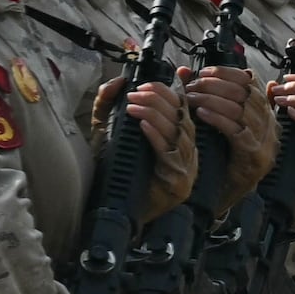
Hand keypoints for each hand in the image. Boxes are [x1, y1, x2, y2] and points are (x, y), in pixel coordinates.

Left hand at [118, 81, 200, 199]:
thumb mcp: (109, 132)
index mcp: (177, 137)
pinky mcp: (178, 182)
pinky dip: (157, 136)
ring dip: (156, 115)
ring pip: (179, 133)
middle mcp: (186, 150)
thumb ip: (108, 106)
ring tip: (134, 106)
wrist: (119, 211)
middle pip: (183, 117)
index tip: (147, 84)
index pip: (182, 108)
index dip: (168, 92)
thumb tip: (115, 82)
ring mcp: (185, 167)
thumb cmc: (118, 173)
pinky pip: (170, 154)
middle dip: (160, 100)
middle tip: (137, 93)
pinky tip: (143, 126)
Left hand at [180, 62, 278, 191]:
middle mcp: (270, 123)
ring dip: (213, 100)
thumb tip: (183, 71)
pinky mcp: (253, 155)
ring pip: (242, 109)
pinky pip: (237, 131)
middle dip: (217, 85)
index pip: (251, 82)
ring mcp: (265, 140)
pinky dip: (218, 118)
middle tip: (193, 85)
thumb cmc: (224, 153)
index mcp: (265, 111)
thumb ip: (202, 95)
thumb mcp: (218, 119)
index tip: (205, 71)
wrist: (233, 190)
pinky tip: (201, 114)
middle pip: (246, 93)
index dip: (227, 73)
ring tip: (192, 98)